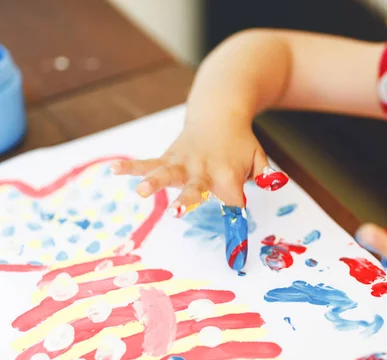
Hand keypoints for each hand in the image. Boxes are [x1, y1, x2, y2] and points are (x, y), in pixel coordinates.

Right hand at [111, 120, 286, 212]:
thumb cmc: (240, 142)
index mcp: (228, 175)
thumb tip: (272, 184)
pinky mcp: (169, 157)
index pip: (232, 201)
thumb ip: (265, 174)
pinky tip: (114, 170)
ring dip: (154, 183)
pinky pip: (148, 162)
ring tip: (140, 191)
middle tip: (176, 212)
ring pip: (167, 174)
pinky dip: (131, 167)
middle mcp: (203, 170)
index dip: (235, 210)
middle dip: (186, 201)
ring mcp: (184, 163)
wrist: (220, 110)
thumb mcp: (258, 157)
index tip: (237, 221)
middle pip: (195, 189)